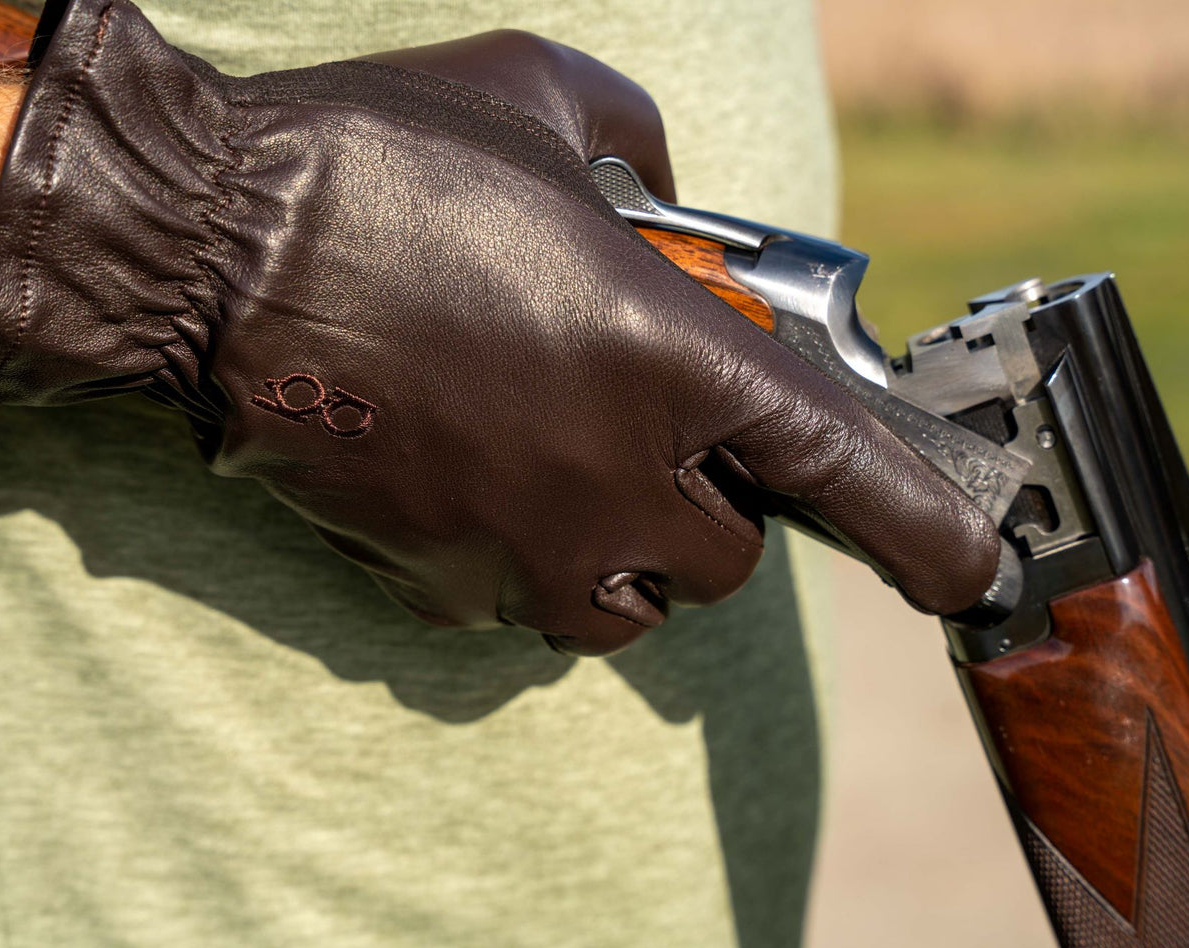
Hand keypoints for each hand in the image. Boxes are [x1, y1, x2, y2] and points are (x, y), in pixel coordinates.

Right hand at [0, 0, 998, 653]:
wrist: (215, 245)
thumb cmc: (385, 160)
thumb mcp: (549, 103)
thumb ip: (649, 155)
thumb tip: (672, 197)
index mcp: (669, 354)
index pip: (839, 467)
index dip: (923, 528)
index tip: (974, 570)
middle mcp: (617, 472)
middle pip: (732, 554)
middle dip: (719, 503)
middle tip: (665, 432)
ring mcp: (528, 542)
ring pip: (636, 602)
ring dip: (637, 553)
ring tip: (584, 474)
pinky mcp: (446, 582)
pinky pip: (529, 604)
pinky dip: (535, 562)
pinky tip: (489, 483)